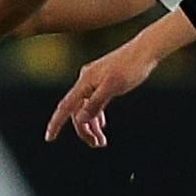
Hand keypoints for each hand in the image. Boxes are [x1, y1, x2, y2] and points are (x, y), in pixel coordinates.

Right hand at [45, 40, 161, 148]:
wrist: (146, 50)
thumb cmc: (131, 67)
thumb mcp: (112, 87)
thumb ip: (95, 104)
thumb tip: (79, 119)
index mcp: (85, 82)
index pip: (66, 107)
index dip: (56, 123)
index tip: (49, 138)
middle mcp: (86, 81)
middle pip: (77, 111)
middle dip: (84, 130)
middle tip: (98, 145)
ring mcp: (94, 81)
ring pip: (86, 108)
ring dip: (92, 126)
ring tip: (101, 141)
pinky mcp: (104, 81)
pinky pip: (94, 102)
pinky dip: (96, 115)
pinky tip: (102, 124)